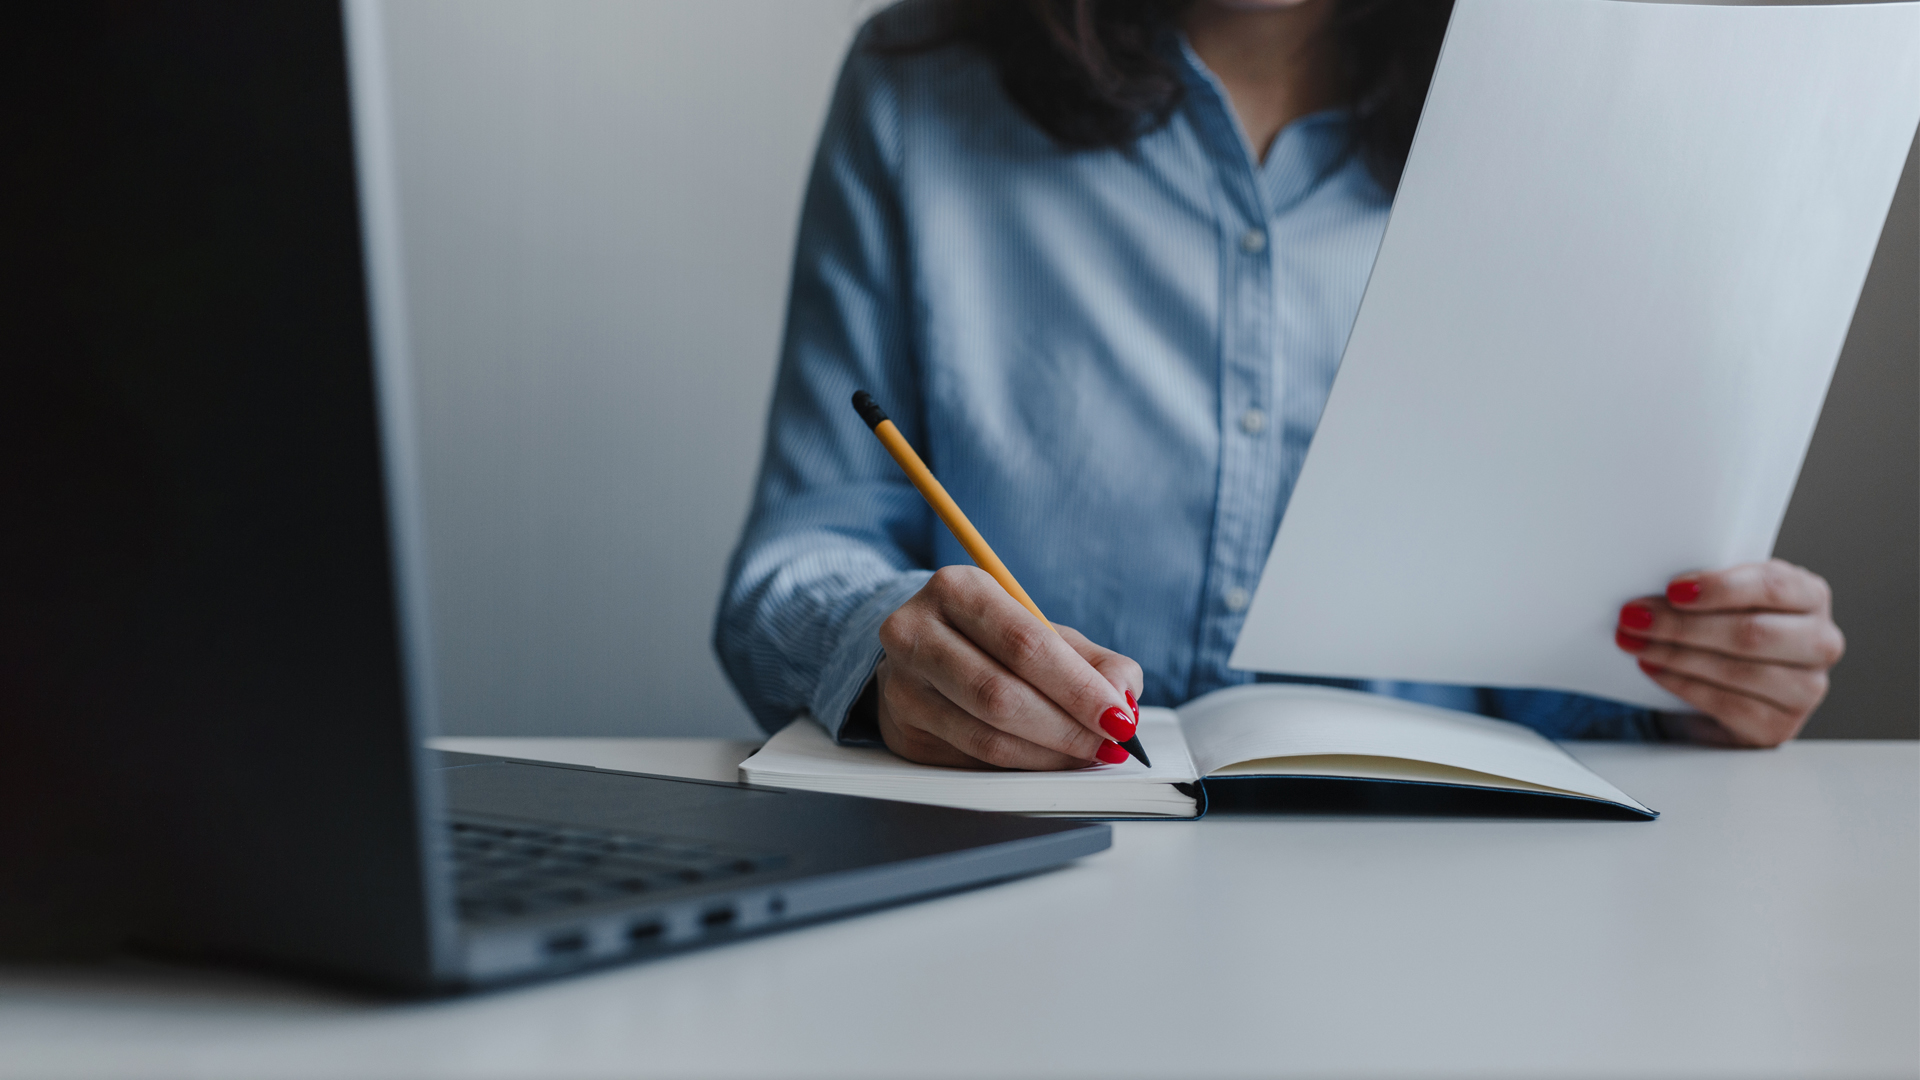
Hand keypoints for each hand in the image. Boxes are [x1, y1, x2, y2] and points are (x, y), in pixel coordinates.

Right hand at [874, 566, 1144, 768]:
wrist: (919, 649)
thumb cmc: (989, 638)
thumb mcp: (1041, 629)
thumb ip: (1093, 660)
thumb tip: (1123, 698)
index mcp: (957, 589)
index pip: (1025, 644)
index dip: (1078, 688)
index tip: (1119, 718)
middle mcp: (916, 633)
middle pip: (1001, 695)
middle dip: (1066, 728)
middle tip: (1107, 745)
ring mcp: (903, 686)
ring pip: (986, 737)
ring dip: (1048, 755)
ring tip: (1085, 755)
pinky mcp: (903, 731)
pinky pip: (973, 761)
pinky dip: (1021, 767)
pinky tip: (1047, 760)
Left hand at [1615, 559, 1843, 746]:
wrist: (1732, 690)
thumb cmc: (1728, 630)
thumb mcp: (1728, 599)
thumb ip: (1710, 587)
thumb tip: (1652, 580)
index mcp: (1810, 596)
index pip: (1773, 586)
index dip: (1720, 588)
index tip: (1673, 589)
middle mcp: (1820, 642)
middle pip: (1751, 633)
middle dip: (1683, 625)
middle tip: (1634, 617)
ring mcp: (1806, 688)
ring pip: (1737, 669)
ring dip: (1674, 654)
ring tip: (1635, 642)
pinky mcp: (1780, 726)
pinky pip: (1726, 704)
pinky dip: (1682, 684)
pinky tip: (1655, 669)